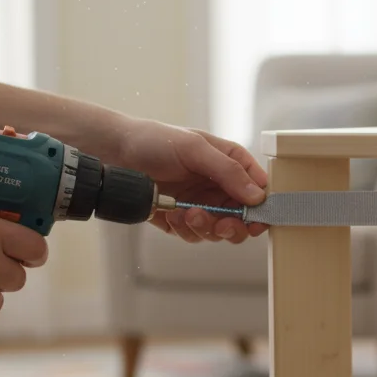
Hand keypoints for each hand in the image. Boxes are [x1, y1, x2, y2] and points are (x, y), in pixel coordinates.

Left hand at [113, 118, 268, 242]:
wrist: (114, 153)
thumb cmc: (155, 141)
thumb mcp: (195, 148)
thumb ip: (228, 171)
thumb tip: (258, 196)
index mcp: (230, 163)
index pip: (259, 189)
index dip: (262, 207)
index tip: (255, 219)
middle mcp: (220, 186)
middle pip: (244, 218)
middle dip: (234, 225)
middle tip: (222, 224)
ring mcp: (202, 205)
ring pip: (220, 231)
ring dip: (206, 227)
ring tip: (187, 213)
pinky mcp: (182, 221)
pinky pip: (195, 236)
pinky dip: (185, 229)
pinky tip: (171, 213)